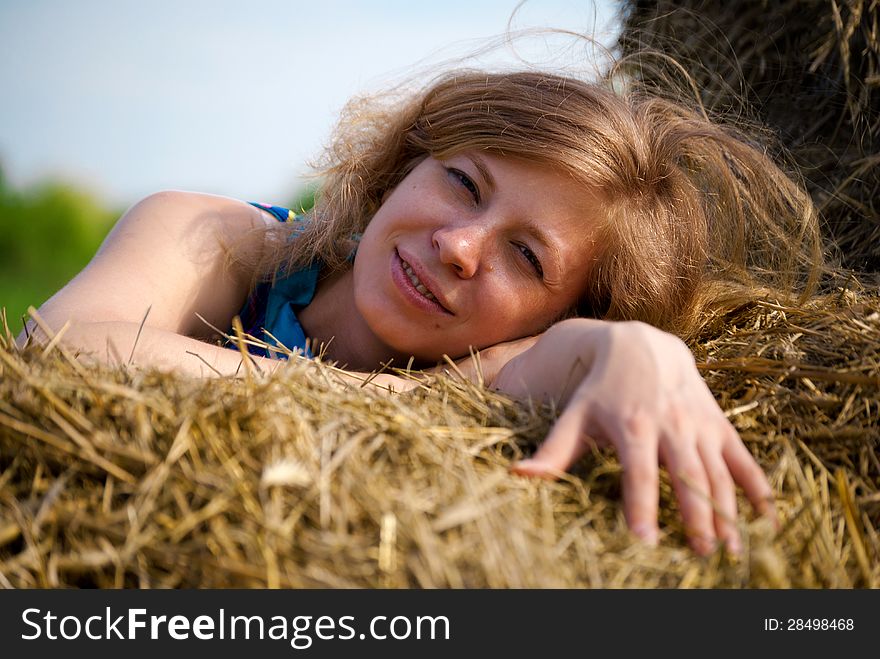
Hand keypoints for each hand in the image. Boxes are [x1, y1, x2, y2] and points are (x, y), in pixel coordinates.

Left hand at [491, 318, 775, 554]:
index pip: (638, 473)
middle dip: (695, 515)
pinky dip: (758, 488)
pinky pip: (742, 458)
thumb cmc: (601, 387)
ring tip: (730, 551)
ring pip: (718, 471)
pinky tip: (766, 519)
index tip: (644, 542)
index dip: (641, 506)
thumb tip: (519, 477)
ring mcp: (698, 424)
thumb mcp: (575, 414)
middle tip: (698, 555)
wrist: (642, 345)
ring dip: (728, 511)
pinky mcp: (718, 424)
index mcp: (632, 426)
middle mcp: (670, 424)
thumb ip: (553, 450)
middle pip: (687, 475)